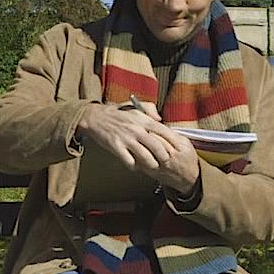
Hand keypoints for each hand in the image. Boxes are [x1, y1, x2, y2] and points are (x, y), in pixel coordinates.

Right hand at [78, 102, 200, 192]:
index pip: (164, 131)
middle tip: (166, 162)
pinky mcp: (116, 147)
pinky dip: (134, 166)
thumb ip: (150, 110)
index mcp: (143, 120)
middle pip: (157, 146)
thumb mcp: (135, 107)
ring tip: (153, 166)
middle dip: (164, 157)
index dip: (173, 142)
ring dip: (151, 164)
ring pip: (145, 156)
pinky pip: (129, 161)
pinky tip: (135, 165)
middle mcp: (137, 130)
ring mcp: (126, 139)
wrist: (96, 117)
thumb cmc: (117, 113)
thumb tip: (160, 119)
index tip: (178, 149)